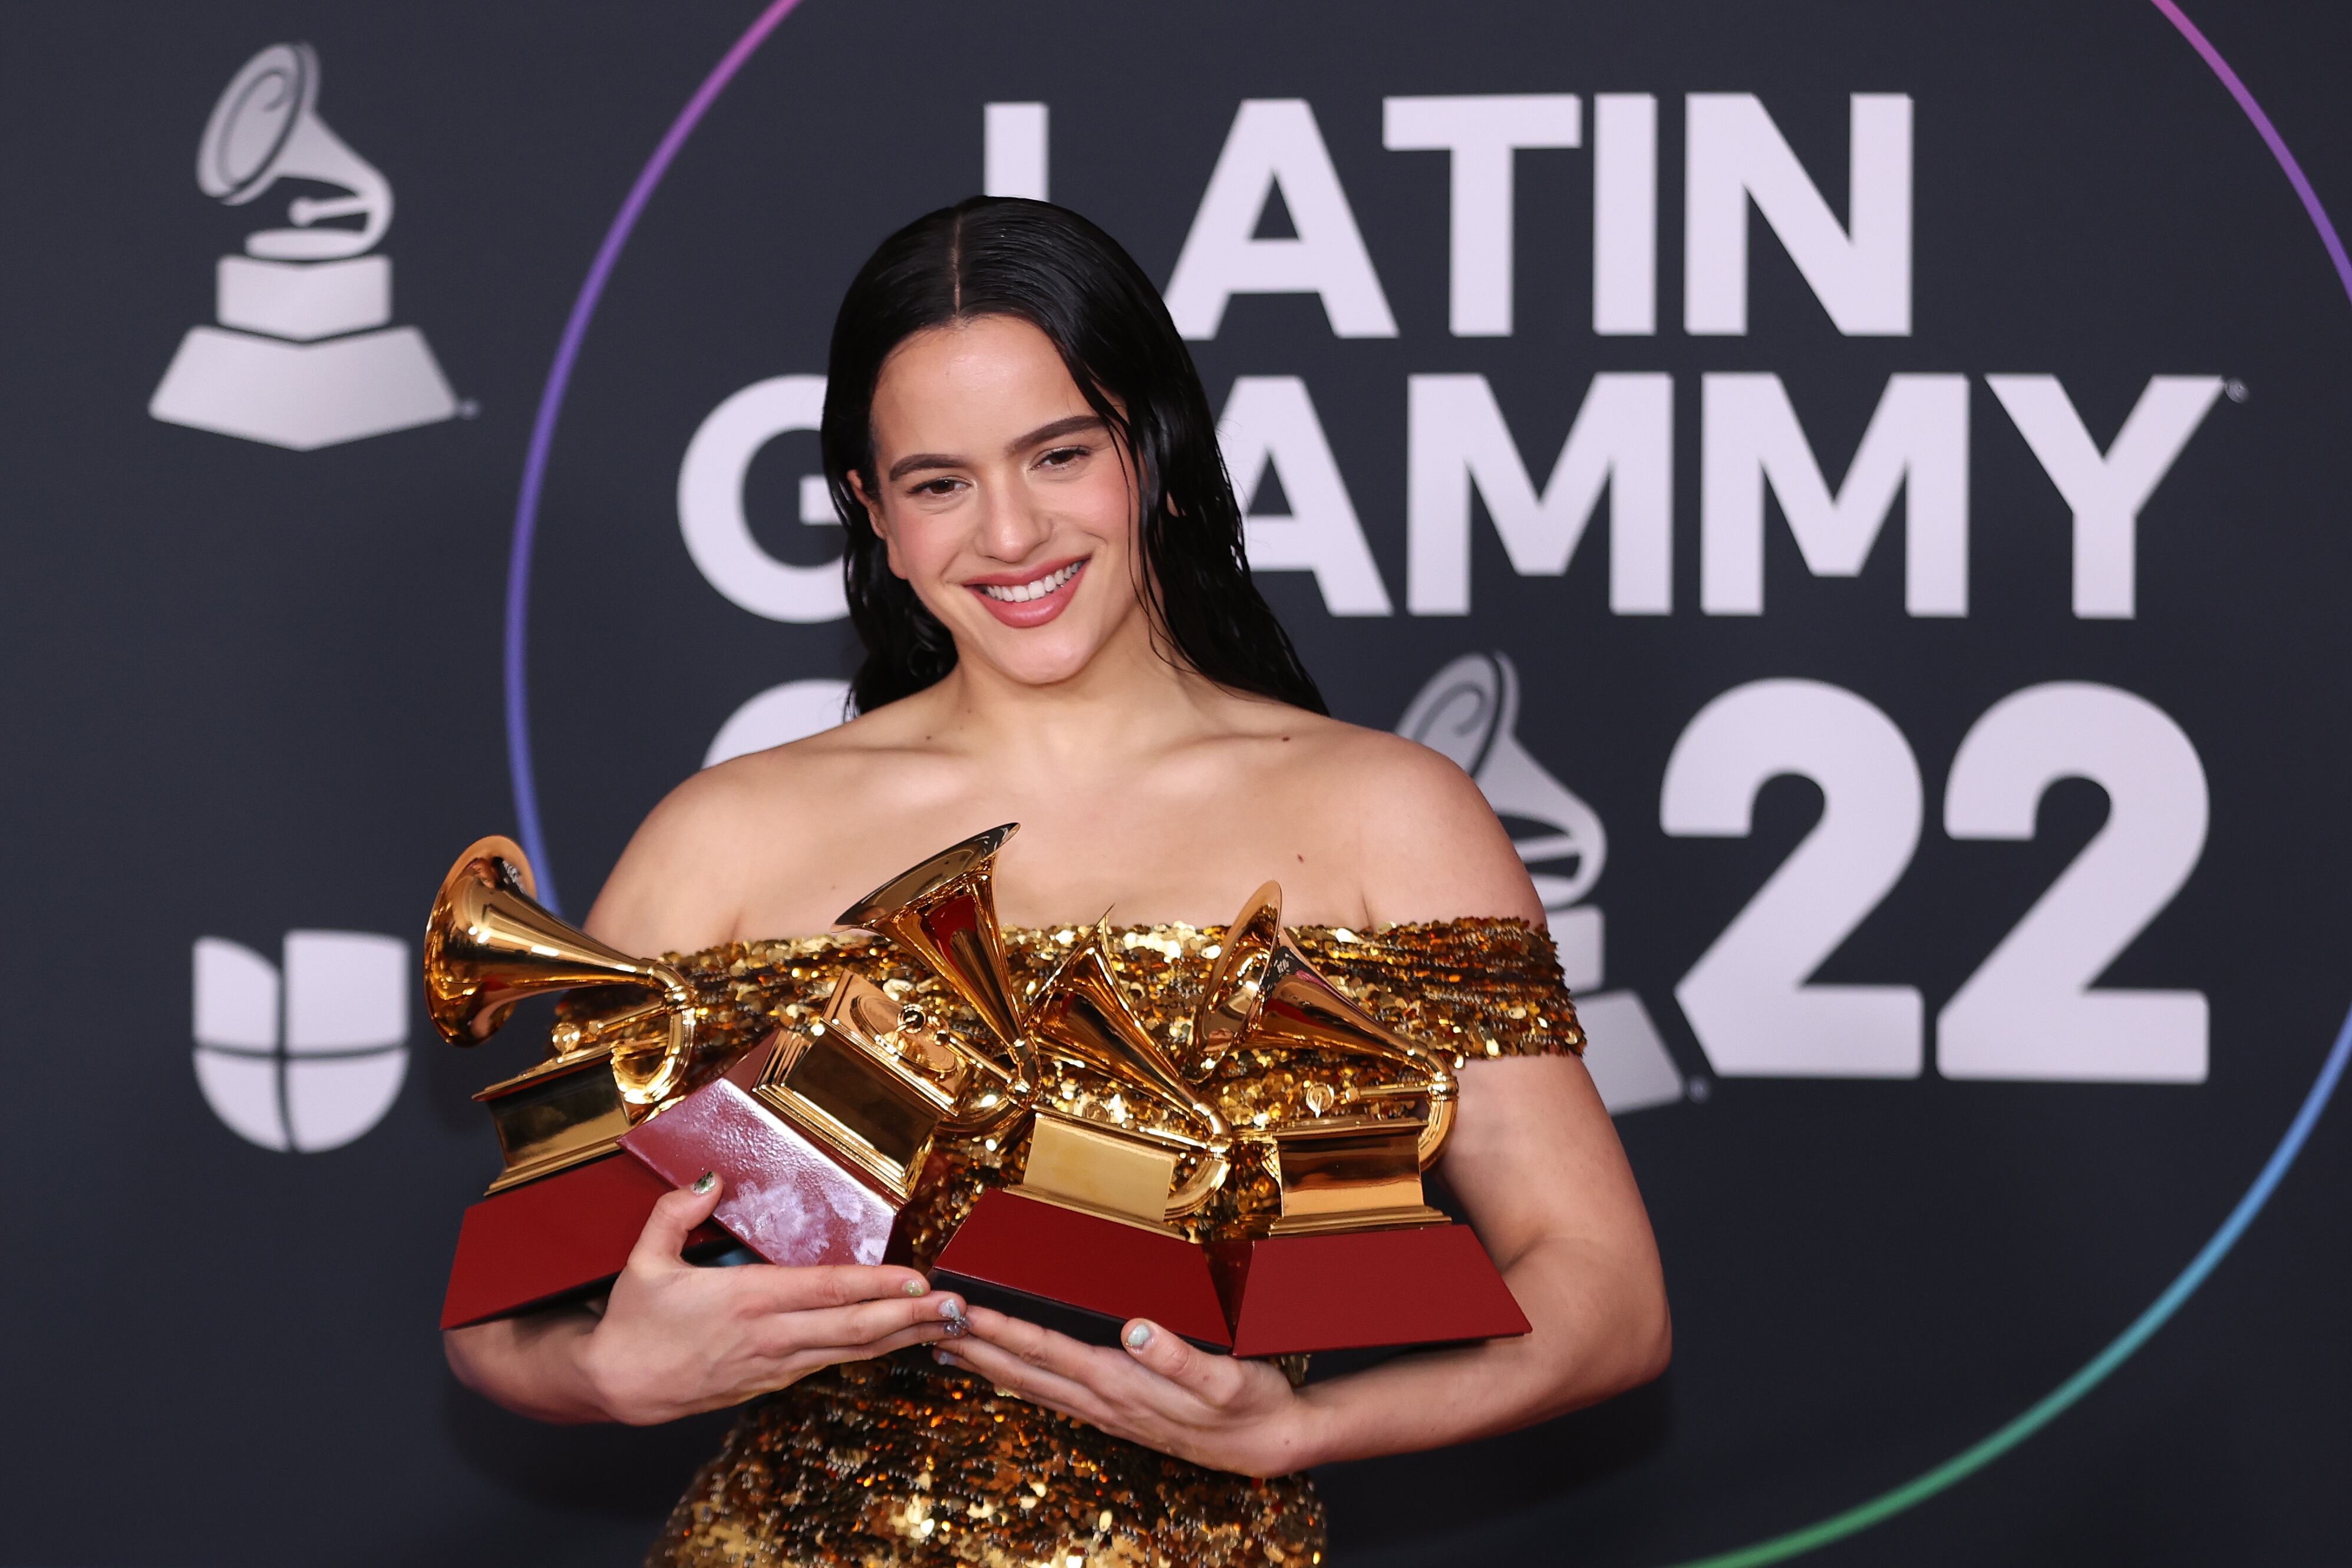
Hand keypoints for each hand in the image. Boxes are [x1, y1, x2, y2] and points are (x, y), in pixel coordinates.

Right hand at [574, 1175, 967, 1424]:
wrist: (615, 1387)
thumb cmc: (633, 1323)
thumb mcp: (644, 1260)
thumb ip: (676, 1213)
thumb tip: (710, 1180)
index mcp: (747, 1301)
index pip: (827, 1291)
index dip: (878, 1286)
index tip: (918, 1278)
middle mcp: (770, 1336)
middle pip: (854, 1328)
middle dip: (911, 1317)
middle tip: (957, 1306)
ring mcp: (774, 1366)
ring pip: (850, 1351)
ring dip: (901, 1337)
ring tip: (944, 1323)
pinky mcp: (770, 1383)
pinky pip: (829, 1364)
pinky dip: (867, 1352)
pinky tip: (894, 1341)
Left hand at [936, 1307, 1320, 1477]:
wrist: (1271, 1443)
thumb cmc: (1250, 1403)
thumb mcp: (1225, 1378)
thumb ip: (1179, 1355)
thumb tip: (1137, 1329)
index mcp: (1120, 1383)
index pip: (1046, 1350)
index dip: (1001, 1328)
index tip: (962, 1309)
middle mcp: (1105, 1399)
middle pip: (1025, 1370)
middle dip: (976, 1345)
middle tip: (929, 1324)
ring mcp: (1108, 1411)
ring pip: (1034, 1385)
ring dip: (990, 1364)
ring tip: (953, 1347)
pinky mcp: (1119, 1414)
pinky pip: (1055, 1395)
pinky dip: (1022, 1379)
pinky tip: (1011, 1374)